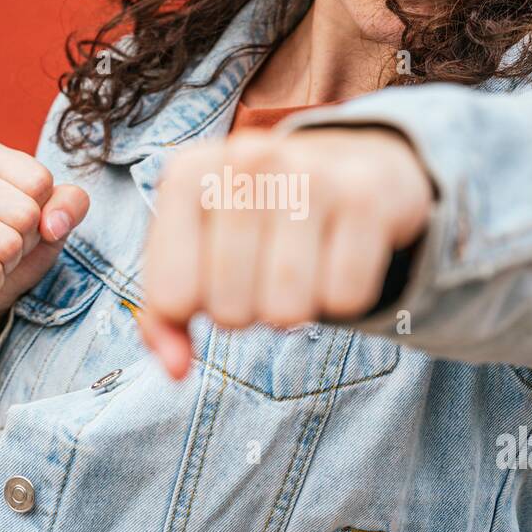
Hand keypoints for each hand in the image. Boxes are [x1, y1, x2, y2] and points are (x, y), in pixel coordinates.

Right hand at [0, 138, 89, 339]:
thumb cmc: (12, 242)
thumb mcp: (52, 218)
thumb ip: (71, 204)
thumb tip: (54, 225)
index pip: (40, 181)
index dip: (41, 212)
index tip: (19, 220)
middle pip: (25, 214)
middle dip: (25, 240)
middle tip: (4, 244)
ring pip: (7, 246)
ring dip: (8, 264)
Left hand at [140, 125, 433, 378]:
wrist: (346, 163)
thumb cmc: (253, 220)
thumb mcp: (193, 250)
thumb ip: (165, 316)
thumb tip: (176, 368)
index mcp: (188, 176)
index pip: (172, 299)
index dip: (191, 312)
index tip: (208, 281)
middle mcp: (246, 163)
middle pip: (231, 311)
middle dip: (246, 312)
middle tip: (261, 275)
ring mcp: (310, 176)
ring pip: (288, 312)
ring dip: (293, 311)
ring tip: (296, 270)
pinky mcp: (366, 197)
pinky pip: (346, 300)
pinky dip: (342, 298)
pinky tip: (337, 258)